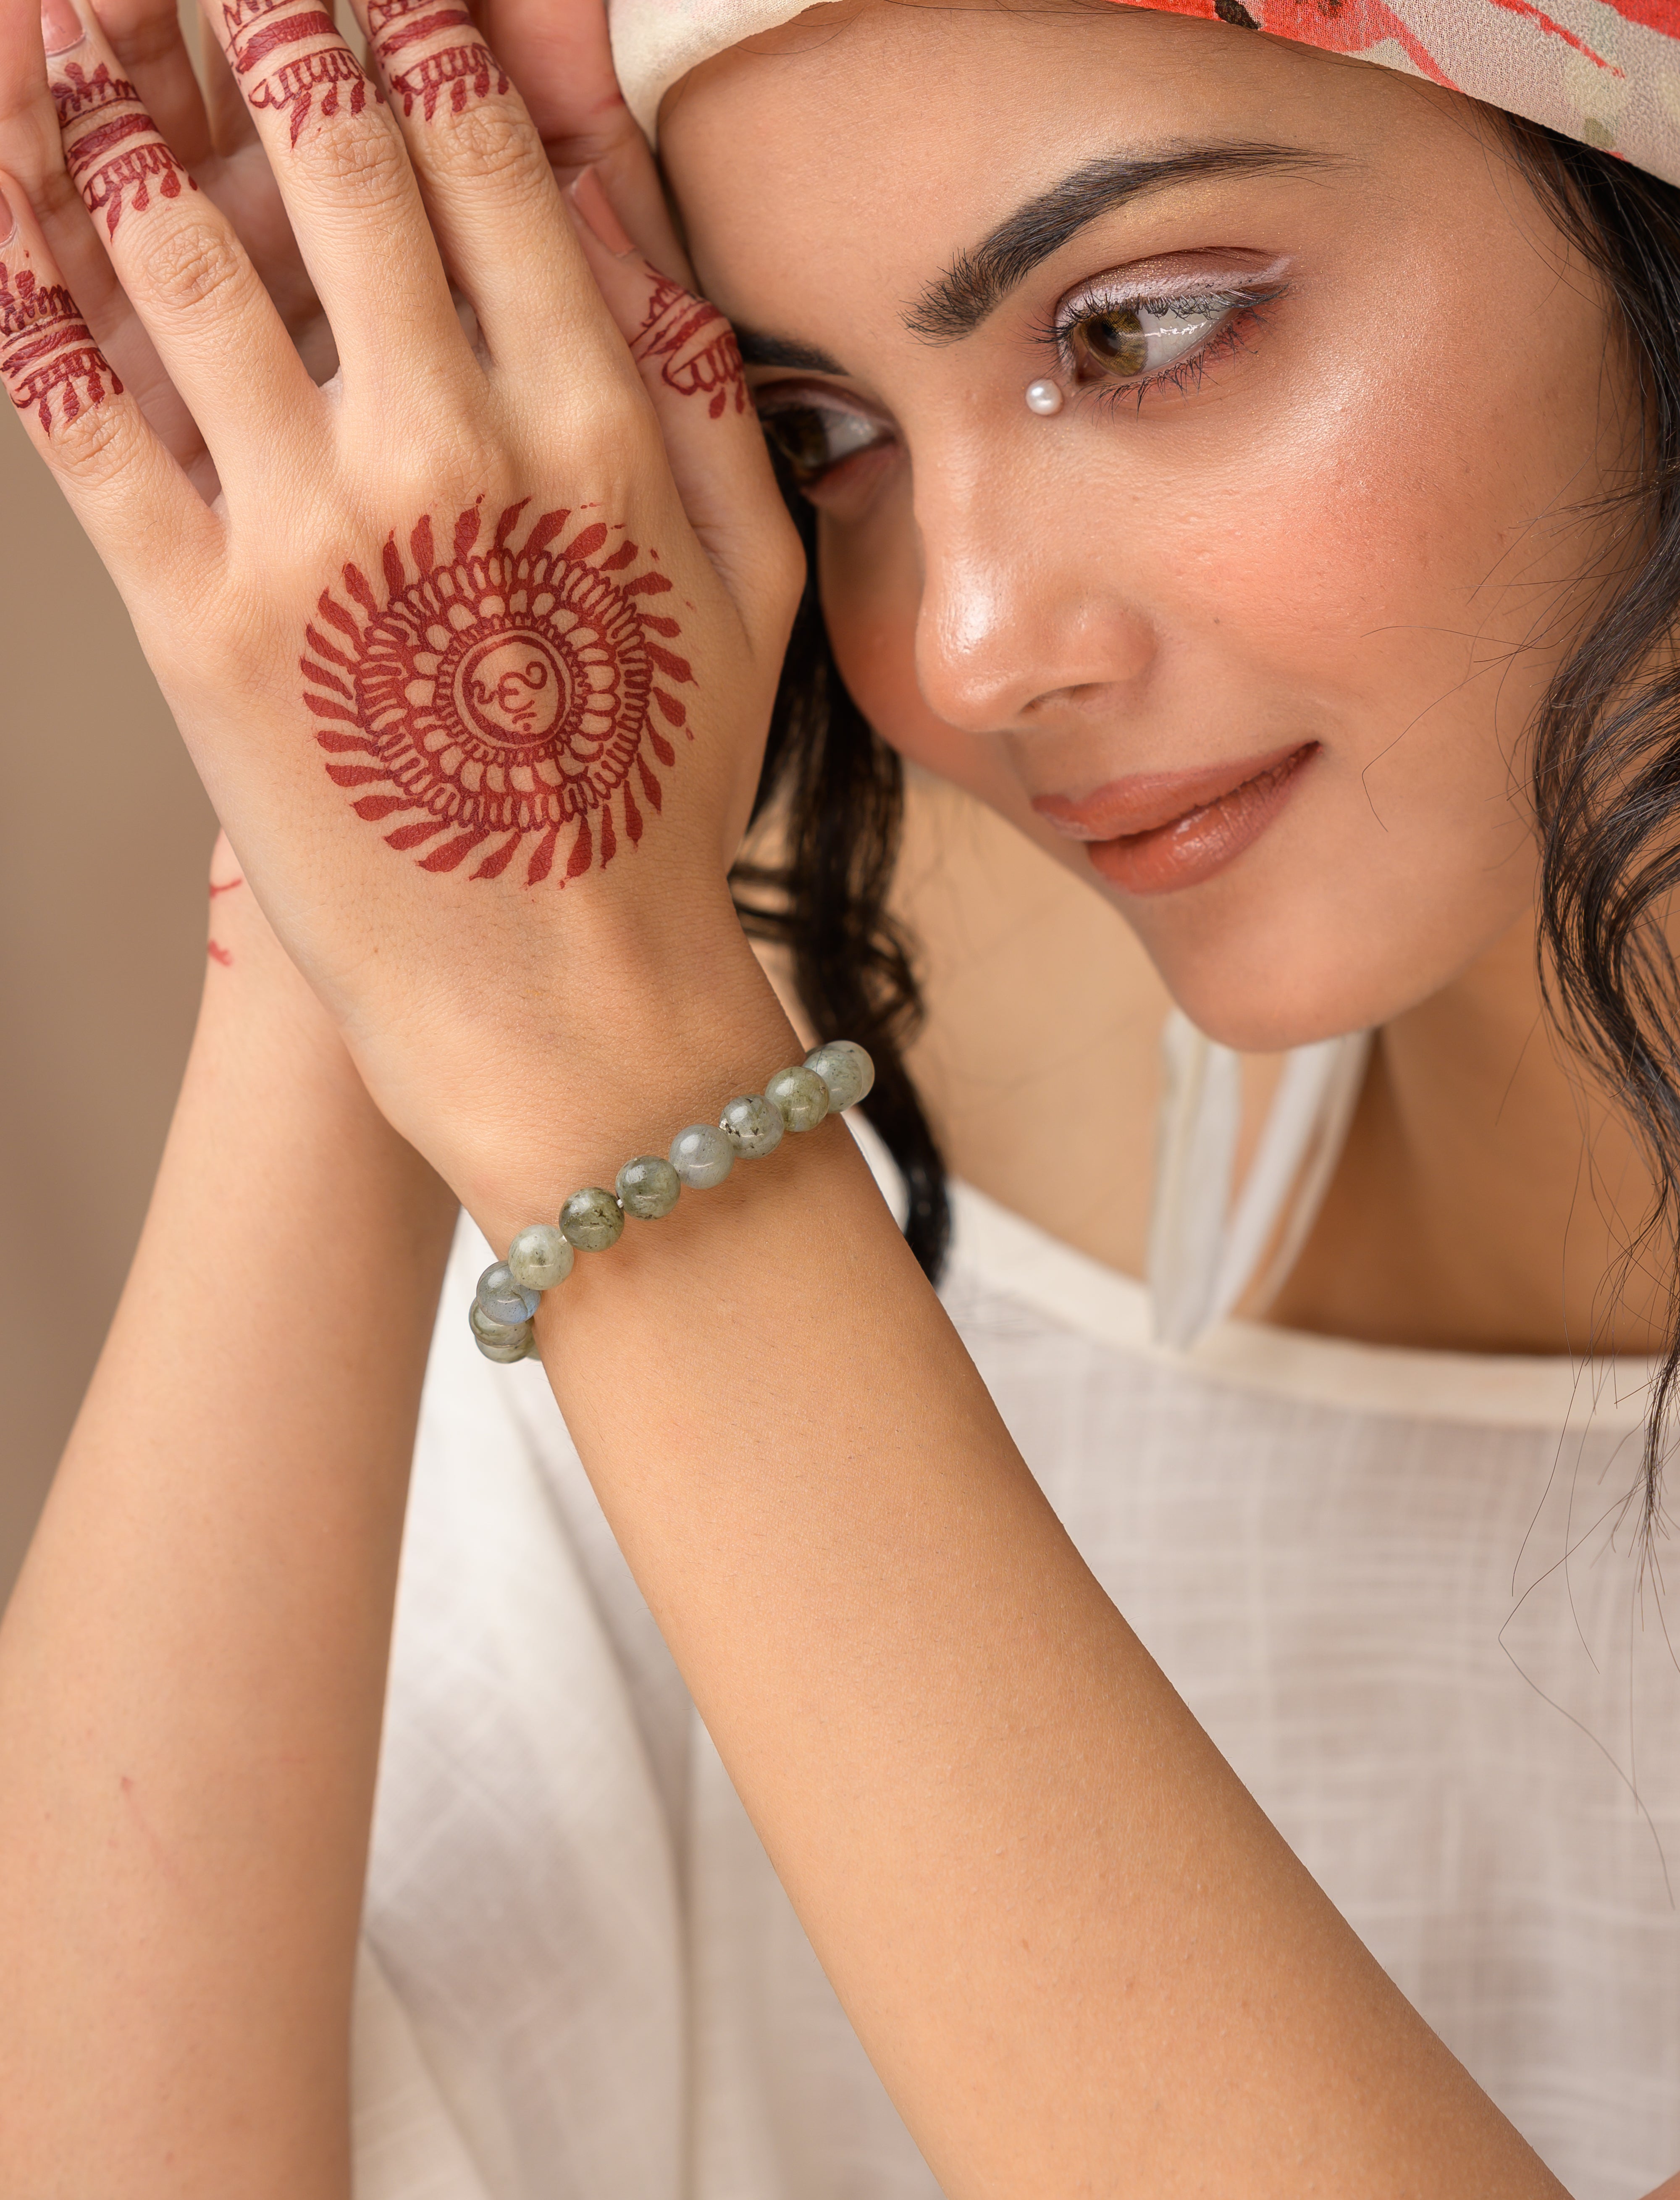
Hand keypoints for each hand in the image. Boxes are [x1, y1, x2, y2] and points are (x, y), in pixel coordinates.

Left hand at [0, 0, 801, 1215]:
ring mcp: (315, 535)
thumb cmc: (658, 803)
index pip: (483, 153)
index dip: (411, 24)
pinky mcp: (200, 625)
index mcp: (596, 427)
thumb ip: (700, 389)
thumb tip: (620, 211)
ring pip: (181, 253)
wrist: (569, 1008)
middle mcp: (454, 447)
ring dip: (105, 109)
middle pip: (332, 159)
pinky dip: (14, 284)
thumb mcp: (748, 588)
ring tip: (63, 23)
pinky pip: (79, 416)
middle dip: (261, 18)